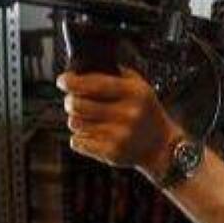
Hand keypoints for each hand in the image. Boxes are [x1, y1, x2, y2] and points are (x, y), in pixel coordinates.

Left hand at [57, 68, 182, 177]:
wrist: (161, 146)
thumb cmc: (146, 112)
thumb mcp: (140, 86)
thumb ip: (115, 74)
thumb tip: (82, 69)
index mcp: (135, 93)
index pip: (94, 84)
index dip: (72, 82)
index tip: (62, 81)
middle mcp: (128, 114)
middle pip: (78, 104)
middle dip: (70, 101)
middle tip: (73, 101)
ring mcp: (120, 135)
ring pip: (75, 123)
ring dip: (76, 120)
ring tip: (88, 120)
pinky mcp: (112, 153)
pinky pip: (77, 142)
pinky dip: (80, 138)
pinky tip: (94, 135)